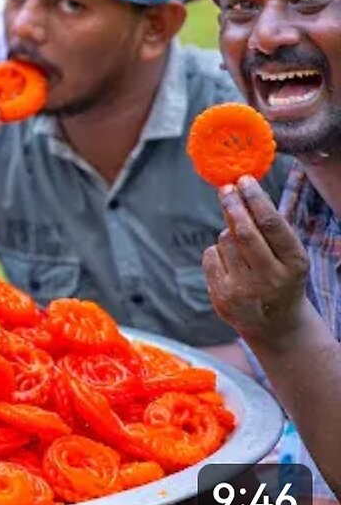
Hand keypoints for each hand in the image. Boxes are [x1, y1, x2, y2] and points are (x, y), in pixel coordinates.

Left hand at [201, 176, 311, 346]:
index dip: (255, 198)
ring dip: (228, 234)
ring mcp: (245, 289)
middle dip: (233, 205)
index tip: (244, 180)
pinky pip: (210, 256)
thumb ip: (267, 227)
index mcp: (295, 263)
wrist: (275, 325)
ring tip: (240, 248)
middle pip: (244, 231)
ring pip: (225, 241)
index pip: (272, 224)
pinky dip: (216, 251)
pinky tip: (230, 265)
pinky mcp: (223, 296)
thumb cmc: (281, 277)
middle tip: (226, 188)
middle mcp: (271, 277)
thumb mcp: (286, 255)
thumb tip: (238, 188)